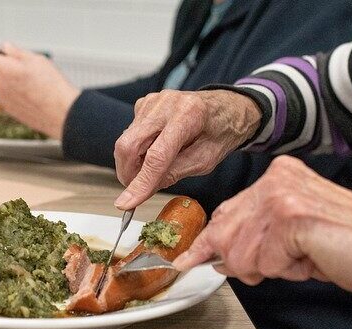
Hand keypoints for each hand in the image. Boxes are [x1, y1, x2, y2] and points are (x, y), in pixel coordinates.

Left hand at [0, 43, 80, 138]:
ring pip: (6, 87)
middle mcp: (1, 86)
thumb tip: (6, 48)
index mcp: (4, 70)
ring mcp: (5, 101)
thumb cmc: (52, 86)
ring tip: (36, 86)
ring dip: (15, 84)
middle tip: (30, 71)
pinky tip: (36, 97)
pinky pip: (12, 99)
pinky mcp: (12, 112)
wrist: (62, 113)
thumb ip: (17, 53)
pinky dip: (20, 96)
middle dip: (10, 70)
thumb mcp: (37, 60)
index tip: (3, 54)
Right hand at [113, 89, 261, 208]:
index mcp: (189, 116)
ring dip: (133, 162)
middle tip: (136, 190)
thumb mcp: (204, 161)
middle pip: (129, 144)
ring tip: (154, 167)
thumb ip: (174, 173)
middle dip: (127, 173)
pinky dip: (137, 150)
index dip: (140, 182)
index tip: (127, 203)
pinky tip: (154, 151)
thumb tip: (144, 190)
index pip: (157, 156)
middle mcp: (167, 104)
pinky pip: (129, 133)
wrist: (225, 106)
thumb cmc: (220, 133)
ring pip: (125, 140)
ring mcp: (153, 101)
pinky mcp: (144, 103)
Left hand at [173, 156, 351, 292]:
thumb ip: (256, 234)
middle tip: (274, 265)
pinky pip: (265, 262)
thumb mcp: (292, 233)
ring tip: (303, 259)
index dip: (208, 241)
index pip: (225, 211)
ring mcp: (281, 195)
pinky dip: (287, 271)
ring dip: (269, 269)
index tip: (187, 258)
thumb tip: (218, 257)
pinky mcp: (290, 216)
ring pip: (241, 252)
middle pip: (225, 232)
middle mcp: (276, 179)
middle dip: (239, 261)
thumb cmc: (345, 244)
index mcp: (277, 176)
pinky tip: (310, 259)